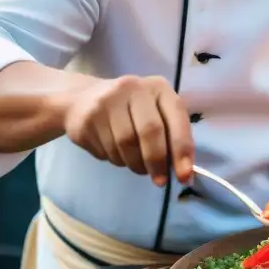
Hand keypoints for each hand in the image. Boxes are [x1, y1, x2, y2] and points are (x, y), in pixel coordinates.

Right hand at [63, 75, 193, 186]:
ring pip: (126, 144)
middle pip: (149, 131)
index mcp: (158, 87)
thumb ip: (171, 134)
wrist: (84, 98)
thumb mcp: (156, 111)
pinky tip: (117, 153)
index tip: (184, 176)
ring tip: (138, 165)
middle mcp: (133, 88)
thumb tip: (182, 169)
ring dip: (135, 163)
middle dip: (157, 161)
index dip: (181, 149)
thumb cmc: (132, 110)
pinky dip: (117, 160)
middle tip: (160, 180)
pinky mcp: (87, 119)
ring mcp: (107, 102)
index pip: (176, 117)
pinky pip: (106, 150)